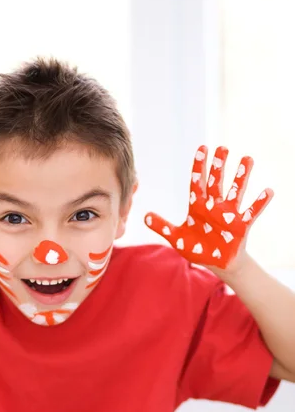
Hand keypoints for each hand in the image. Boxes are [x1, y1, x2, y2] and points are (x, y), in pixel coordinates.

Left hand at [144, 145, 273, 270]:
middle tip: (222, 148)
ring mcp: (228, 215)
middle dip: (219, 166)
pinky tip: (267, 191)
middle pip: (216, 182)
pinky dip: (259, 203)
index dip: (199, 166)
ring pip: (235, 192)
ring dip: (240, 177)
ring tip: (247, 159)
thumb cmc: (199, 249)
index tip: (202, 148)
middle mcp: (214, 207)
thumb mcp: (177, 238)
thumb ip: (162, 226)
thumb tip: (144, 216)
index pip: (197, 182)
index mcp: (198, 207)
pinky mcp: (241, 226)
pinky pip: (251, 212)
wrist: (217, 263)